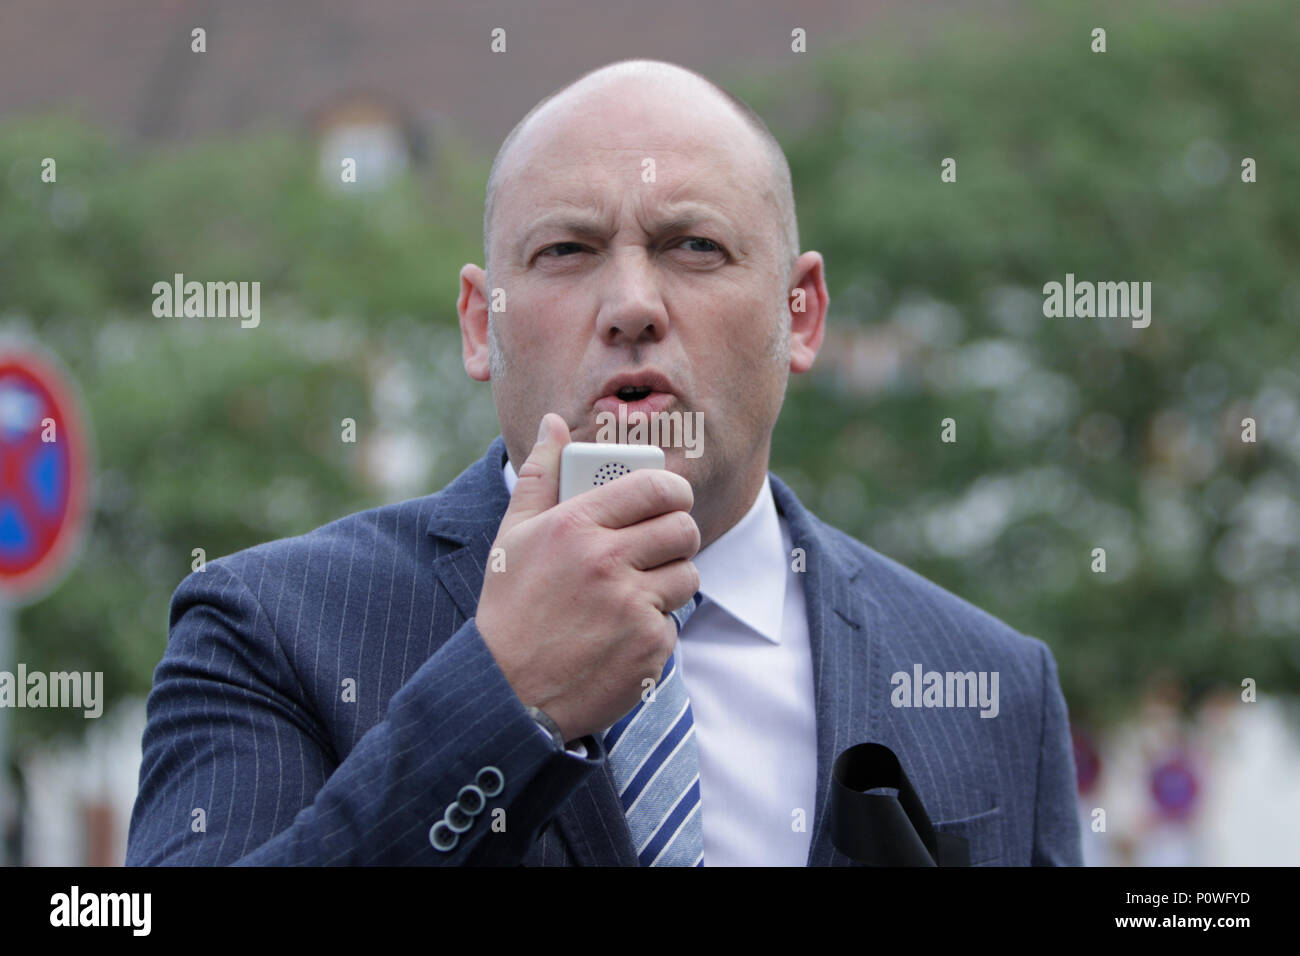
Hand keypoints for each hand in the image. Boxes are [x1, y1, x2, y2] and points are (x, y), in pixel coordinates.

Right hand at [476, 413, 699, 741]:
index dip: (673, 491)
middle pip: (683, 528)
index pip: (656, 487)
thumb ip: (539, 474)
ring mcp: (632, 606)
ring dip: (670, 582)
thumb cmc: (510, 608)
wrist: (507, 692)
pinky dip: (653, 628)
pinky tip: (619, 635)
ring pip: (687, 575)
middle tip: (660, 545)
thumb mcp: (513, 536)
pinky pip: (673, 622)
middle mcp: (607, 561)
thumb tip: (553, 424)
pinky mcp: (648, 647)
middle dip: (677, 535)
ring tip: (636, 592)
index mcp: (576, 525)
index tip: (670, 500)